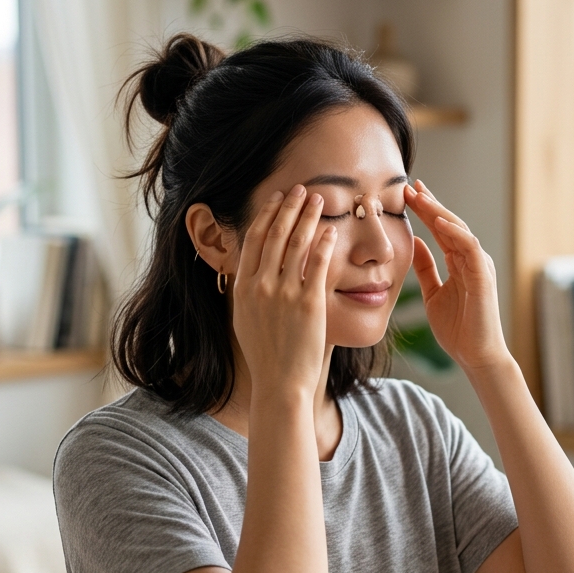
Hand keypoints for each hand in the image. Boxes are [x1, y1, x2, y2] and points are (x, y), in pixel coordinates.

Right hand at [232, 185, 336, 402]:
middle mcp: (261, 286)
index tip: (275, 199)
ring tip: (319, 199)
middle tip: (300, 189)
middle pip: (275, 234)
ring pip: (297, 242)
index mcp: (242, 288)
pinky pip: (318, 263)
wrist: (279, 383)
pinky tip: (331, 229)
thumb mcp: (245, 320)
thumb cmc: (265, 356)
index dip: (266, 215)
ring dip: (308, 215)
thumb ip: (248, 292)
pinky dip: (324, 242)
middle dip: (289, 206)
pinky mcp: (309, 302)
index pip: (253, 240)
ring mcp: (284, 293)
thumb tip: (250, 271)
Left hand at [404, 180, 510, 372]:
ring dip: (439, 212)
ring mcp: (479, 266)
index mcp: (459, 263)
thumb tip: (414, 243)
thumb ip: (425, 268)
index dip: (425, 211)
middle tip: (409, 186)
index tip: (406, 195)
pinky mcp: (483, 276)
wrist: (475, 355)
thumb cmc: (457, 329)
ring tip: (421, 196)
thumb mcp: (433, 294)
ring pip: (459, 230)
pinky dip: (455, 233)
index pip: (441, 230)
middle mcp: (472, 260)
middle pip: (449, 224)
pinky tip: (439, 222)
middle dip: (430, 204)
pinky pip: (469, 248)